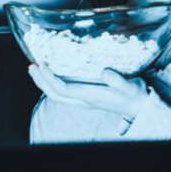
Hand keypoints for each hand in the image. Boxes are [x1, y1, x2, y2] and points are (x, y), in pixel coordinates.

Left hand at [28, 65, 147, 119]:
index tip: (43, 65)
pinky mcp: (85, 97)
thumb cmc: (134, 95)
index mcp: (91, 97)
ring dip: (44, 83)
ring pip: (57, 96)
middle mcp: (83, 100)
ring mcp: (83, 100)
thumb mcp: (130, 86)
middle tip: (32, 66)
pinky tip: (50, 74)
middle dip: (41, 81)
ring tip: (35, 69)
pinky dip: (52, 84)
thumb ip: (118, 80)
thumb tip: (104, 72)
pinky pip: (63, 93)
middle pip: (55, 95)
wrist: (139, 106)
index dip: (51, 79)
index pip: (64, 90)